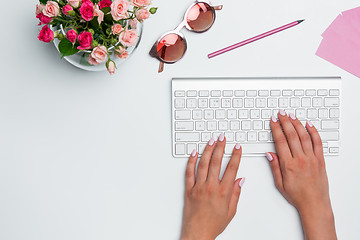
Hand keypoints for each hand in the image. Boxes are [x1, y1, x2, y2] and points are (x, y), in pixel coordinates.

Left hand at [180, 134, 244, 239]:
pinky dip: (191, 161)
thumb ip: (236, 194)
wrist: (197, 233)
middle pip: (216, 162)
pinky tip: (194, 153)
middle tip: (223, 138)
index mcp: (223, 192)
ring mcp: (198, 187)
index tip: (237, 147)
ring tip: (211, 141)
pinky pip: (189, 172)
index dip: (235, 156)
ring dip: (207, 150)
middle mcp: (210, 187)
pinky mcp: (189, 189)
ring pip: (203, 164)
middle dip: (220, 147)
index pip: (231, 168)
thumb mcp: (231, 211)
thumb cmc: (214, 224)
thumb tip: (241, 180)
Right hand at [267, 110, 336, 239]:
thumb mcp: (279, 183)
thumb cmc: (297, 195)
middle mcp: (300, 159)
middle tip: (281, 114)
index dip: (276, 128)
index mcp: (288, 164)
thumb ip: (274, 167)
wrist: (314, 204)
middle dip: (285, 122)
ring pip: (304, 136)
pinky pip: (318, 142)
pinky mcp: (320, 160)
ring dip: (297, 124)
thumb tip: (270, 154)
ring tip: (291, 116)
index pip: (280, 141)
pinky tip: (309, 125)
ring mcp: (312, 158)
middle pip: (291, 135)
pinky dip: (314, 132)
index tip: (273, 121)